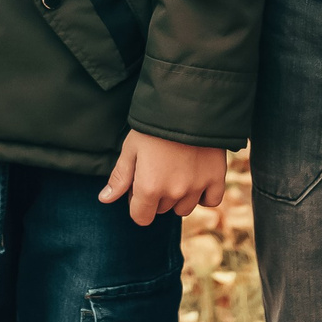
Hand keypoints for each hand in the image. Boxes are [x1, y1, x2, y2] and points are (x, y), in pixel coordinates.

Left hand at [99, 132, 226, 226]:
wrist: (187, 104)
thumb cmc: (153, 125)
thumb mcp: (131, 148)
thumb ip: (120, 177)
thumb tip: (105, 199)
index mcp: (149, 187)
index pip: (141, 218)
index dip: (137, 203)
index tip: (139, 185)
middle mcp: (174, 192)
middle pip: (162, 210)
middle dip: (157, 196)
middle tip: (157, 169)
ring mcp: (197, 187)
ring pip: (184, 208)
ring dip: (179, 196)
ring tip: (176, 170)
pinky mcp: (216, 178)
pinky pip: (210, 201)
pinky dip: (204, 194)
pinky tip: (196, 178)